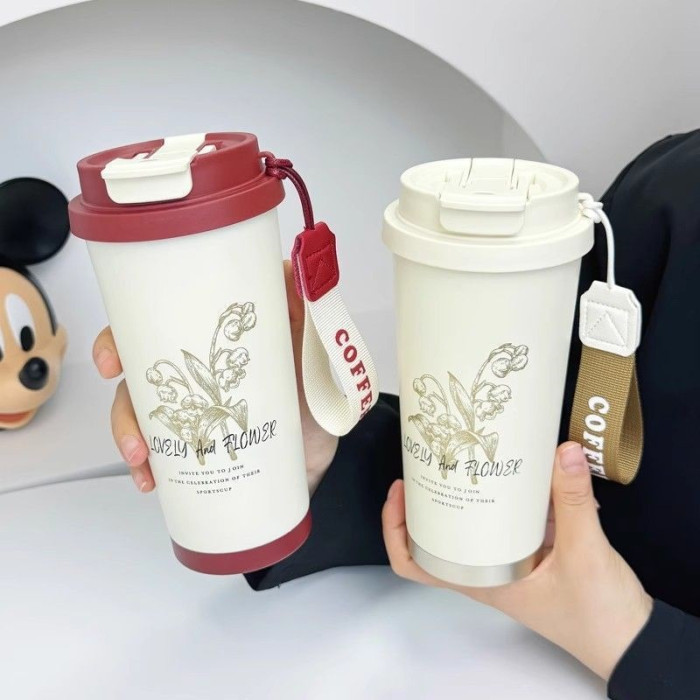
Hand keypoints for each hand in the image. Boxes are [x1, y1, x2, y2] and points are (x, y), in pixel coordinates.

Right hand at [92, 261, 337, 493]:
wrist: (314, 458)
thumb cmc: (310, 400)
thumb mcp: (310, 351)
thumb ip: (302, 311)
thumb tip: (286, 271)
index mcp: (211, 345)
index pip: (156, 329)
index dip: (122, 338)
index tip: (115, 360)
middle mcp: (195, 375)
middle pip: (138, 377)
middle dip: (121, 399)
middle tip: (128, 421)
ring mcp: (192, 412)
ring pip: (140, 417)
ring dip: (130, 436)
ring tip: (141, 457)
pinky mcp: (195, 446)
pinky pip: (158, 454)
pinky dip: (146, 467)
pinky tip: (149, 478)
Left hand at [382, 442, 652, 680]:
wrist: (634, 642)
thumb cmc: (596, 614)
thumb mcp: (584, 554)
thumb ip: (573, 500)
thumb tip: (563, 450)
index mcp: (482, 580)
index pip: (416, 563)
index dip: (396, 528)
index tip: (402, 490)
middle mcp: (489, 570)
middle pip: (441, 534)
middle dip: (436, 495)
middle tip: (439, 456)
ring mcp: (513, 561)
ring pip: (478, 523)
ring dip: (477, 492)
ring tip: (477, 452)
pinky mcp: (538, 553)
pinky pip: (515, 520)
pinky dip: (518, 497)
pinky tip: (533, 472)